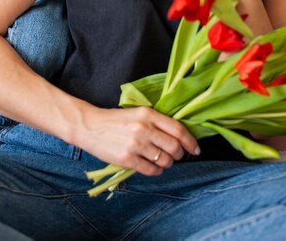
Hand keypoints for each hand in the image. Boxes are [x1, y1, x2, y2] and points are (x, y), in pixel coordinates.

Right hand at [82, 106, 199, 175]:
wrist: (90, 126)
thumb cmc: (115, 120)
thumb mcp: (137, 113)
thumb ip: (156, 121)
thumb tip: (178, 136)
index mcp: (148, 114)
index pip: (178, 129)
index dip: (190, 141)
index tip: (195, 148)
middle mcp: (144, 128)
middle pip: (174, 147)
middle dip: (179, 154)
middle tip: (176, 155)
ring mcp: (136, 144)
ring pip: (165, 160)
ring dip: (167, 164)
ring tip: (162, 160)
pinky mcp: (127, 159)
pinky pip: (151, 170)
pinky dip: (157, 171)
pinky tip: (153, 167)